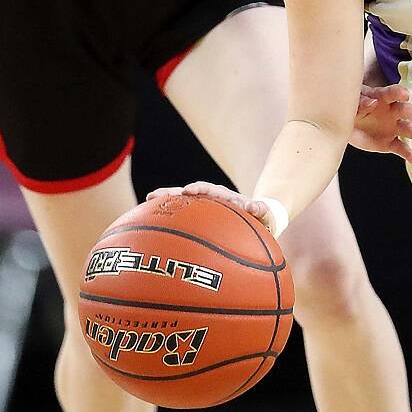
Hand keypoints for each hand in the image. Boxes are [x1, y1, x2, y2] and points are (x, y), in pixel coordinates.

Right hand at [147, 182, 280, 231]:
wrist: (258, 218)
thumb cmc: (261, 218)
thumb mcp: (264, 214)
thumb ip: (261, 210)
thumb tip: (255, 207)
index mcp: (225, 197)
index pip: (209, 189)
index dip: (198, 189)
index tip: (187, 191)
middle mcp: (211, 199)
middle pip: (188, 193)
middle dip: (172, 193)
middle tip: (154, 196)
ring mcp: (204, 208)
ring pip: (182, 203)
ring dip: (166, 201)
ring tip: (147, 202)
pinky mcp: (200, 218)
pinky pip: (183, 217)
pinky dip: (170, 216)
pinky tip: (152, 222)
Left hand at [350, 82, 411, 162]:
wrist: (343, 124)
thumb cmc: (350, 107)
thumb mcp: (352, 102)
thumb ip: (361, 102)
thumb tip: (372, 102)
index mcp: (381, 97)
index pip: (392, 93)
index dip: (399, 93)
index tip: (405, 95)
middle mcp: (391, 111)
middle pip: (404, 110)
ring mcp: (392, 127)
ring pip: (406, 129)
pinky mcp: (389, 143)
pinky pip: (400, 148)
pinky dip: (407, 153)